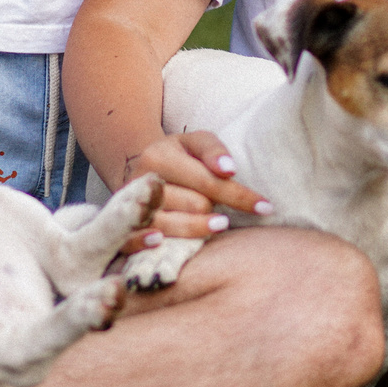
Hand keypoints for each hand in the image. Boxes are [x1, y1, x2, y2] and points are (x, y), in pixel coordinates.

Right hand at [117, 130, 271, 241]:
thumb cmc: (178, 156)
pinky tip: (160, 243)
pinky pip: (132, 242)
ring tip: (216, 224)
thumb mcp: (196, 141)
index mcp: (158, 156)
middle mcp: (140, 181)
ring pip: (170, 226)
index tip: (266, 208)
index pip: (208, 181)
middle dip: (214, 208)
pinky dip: (144, 244)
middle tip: (220, 207)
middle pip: (194, 206)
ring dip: (197, 228)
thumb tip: (228, 170)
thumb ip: (214, 150)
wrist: (137, 168)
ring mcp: (127, 207)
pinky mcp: (121, 228)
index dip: (240, 196)